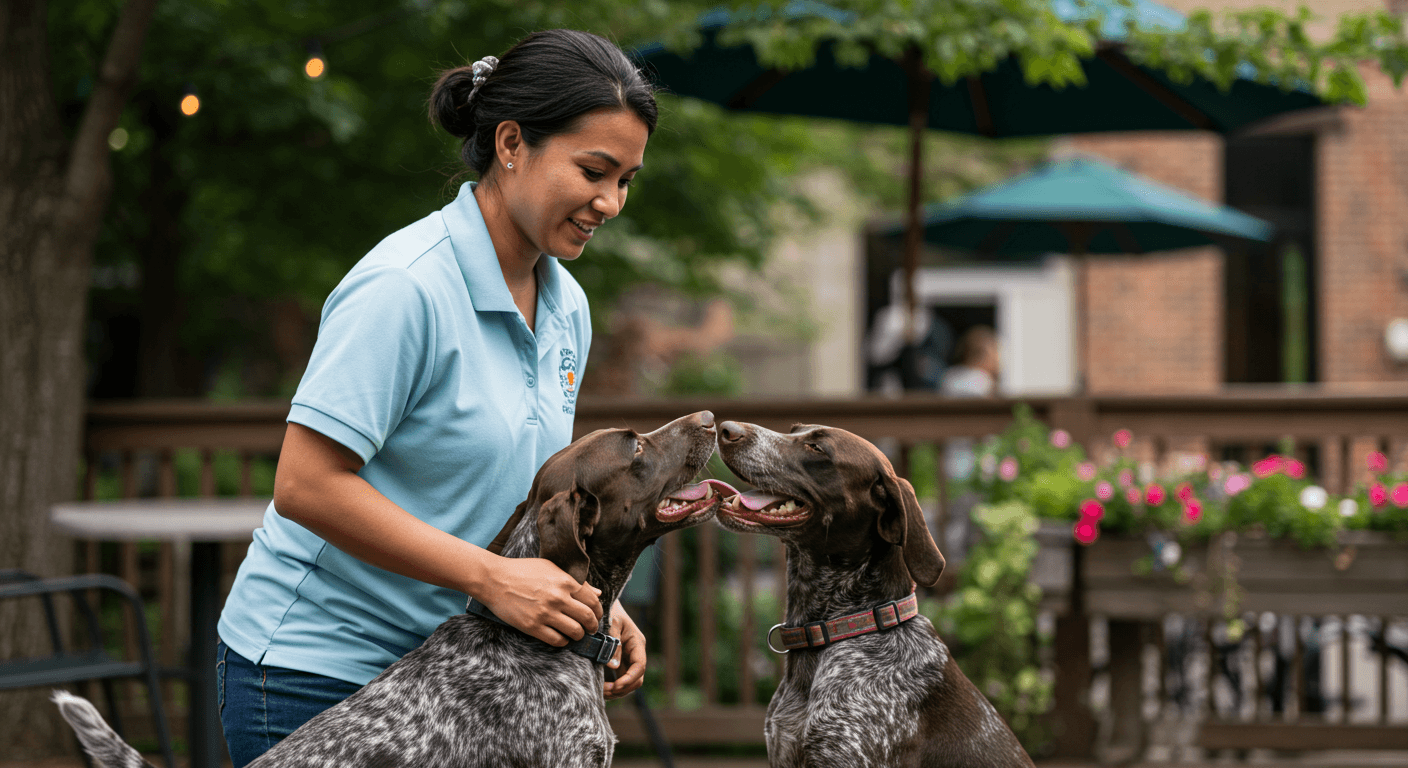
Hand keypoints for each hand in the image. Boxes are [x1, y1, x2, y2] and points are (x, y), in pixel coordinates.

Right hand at [477, 556, 602, 645]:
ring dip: (579, 635)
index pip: (592, 601)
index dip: (599, 611)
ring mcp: (545, 613)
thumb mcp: (552, 568)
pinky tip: (561, 637)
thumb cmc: (523, 571)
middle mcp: (558, 597)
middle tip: (591, 629)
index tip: (597, 615)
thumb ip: (576, 581)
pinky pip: (557, 640)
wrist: (495, 579)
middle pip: (587, 618)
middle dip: (593, 626)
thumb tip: (597, 593)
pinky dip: (563, 641)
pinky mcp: (533, 626)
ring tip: (576, 634)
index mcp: (565, 581)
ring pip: (575, 631)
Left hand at [603, 600, 645, 699]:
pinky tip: (599, 687)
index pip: (639, 667)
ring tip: (600, 691)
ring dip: (617, 690)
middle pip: (636, 679)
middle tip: (604, 691)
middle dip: (622, 688)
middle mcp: (635, 652)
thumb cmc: (609, 610)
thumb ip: (613, 644)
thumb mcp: (611, 623)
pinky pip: (620, 679)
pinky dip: (612, 686)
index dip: (628, 679)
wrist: (604, 603)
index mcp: (637, 643)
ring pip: (629, 682)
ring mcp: (628, 658)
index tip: (614, 686)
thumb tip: (613, 667)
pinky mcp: (619, 661)